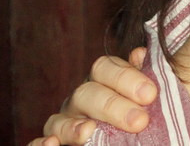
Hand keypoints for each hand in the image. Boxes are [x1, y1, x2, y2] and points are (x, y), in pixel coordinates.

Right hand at [38, 48, 155, 143]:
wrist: (143, 130)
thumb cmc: (151, 113)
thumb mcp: (153, 95)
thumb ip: (151, 73)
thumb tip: (140, 54)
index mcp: (105, 81)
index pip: (105, 68)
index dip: (126, 77)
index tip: (151, 94)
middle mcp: (82, 99)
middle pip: (86, 93)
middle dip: (112, 106)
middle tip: (139, 121)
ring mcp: (66, 123)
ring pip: (58, 120)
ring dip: (72, 127)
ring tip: (89, 132)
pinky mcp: (56, 144)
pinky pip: (37, 143)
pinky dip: (39, 144)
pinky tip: (51, 145)